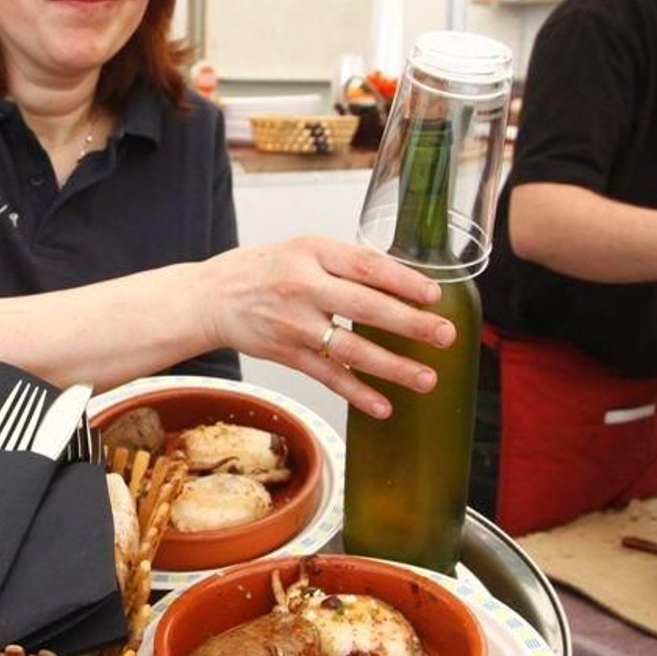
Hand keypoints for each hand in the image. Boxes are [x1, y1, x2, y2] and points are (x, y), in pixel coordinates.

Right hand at [203, 236, 456, 418]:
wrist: (211, 298)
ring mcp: (294, 324)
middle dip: (410, 324)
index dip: (404, 281)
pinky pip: (328, 376)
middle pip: (366, 307)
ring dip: (393, 367)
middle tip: (445, 336)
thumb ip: (344, 263)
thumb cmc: (261, 271)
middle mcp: (303, 287)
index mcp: (312, 252)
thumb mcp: (302, 250)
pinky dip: (356, 393)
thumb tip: (402, 283)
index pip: (366, 265)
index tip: (435, 296)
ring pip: (351, 348)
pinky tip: (382, 405)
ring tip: (427, 378)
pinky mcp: (286, 353)